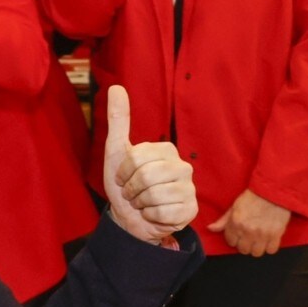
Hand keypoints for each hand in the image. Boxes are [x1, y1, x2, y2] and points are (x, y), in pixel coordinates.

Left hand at [100, 85, 194, 244]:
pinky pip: (163, 212)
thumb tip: (116, 87)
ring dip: (140, 204)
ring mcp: (189, 188)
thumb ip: (118, 121)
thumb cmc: (125, 185)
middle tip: (133, 193)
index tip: (123, 178)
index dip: (123, 172)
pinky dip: (151, 216)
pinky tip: (154, 214)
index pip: (136, 158)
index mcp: (166, 150)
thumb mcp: (116, 152)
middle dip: (131, 189)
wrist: (131, 219)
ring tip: (143, 203)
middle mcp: (183, 166)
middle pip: (146, 176)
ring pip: (155, 195)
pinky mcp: (191, 209)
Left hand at [207, 188, 290, 256]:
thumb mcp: (234, 207)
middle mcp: (247, 231)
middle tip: (249, 238)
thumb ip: (223, 221)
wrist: (272, 192)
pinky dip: (270, 247)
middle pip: (243, 250)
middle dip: (245, 245)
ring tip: (259, 240)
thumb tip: (210, 228)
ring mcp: (262, 234)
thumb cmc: (253, 198)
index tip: (239, 235)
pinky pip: (271, 250)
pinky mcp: (275, 235)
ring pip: (256, 253)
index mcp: (236, 224)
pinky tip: (269, 240)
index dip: (235, 239)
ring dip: (257, 248)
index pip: (231, 242)